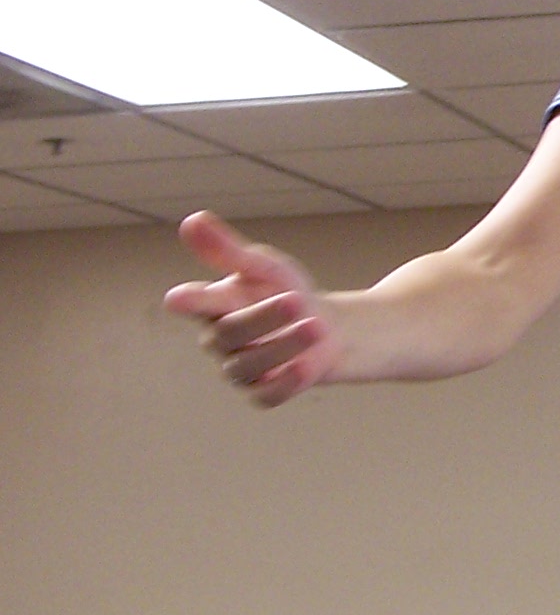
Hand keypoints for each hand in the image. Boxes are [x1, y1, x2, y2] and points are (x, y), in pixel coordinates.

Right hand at [164, 211, 338, 407]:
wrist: (325, 327)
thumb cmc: (283, 290)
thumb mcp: (261, 266)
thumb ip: (227, 250)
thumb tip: (192, 220)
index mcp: (213, 305)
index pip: (195, 303)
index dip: (190, 301)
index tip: (178, 298)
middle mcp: (219, 340)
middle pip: (231, 333)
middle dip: (263, 317)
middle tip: (294, 301)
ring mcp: (240, 369)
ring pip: (250, 365)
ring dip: (284, 346)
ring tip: (316, 327)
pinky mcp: (264, 392)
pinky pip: (268, 395)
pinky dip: (286, 383)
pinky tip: (306, 367)